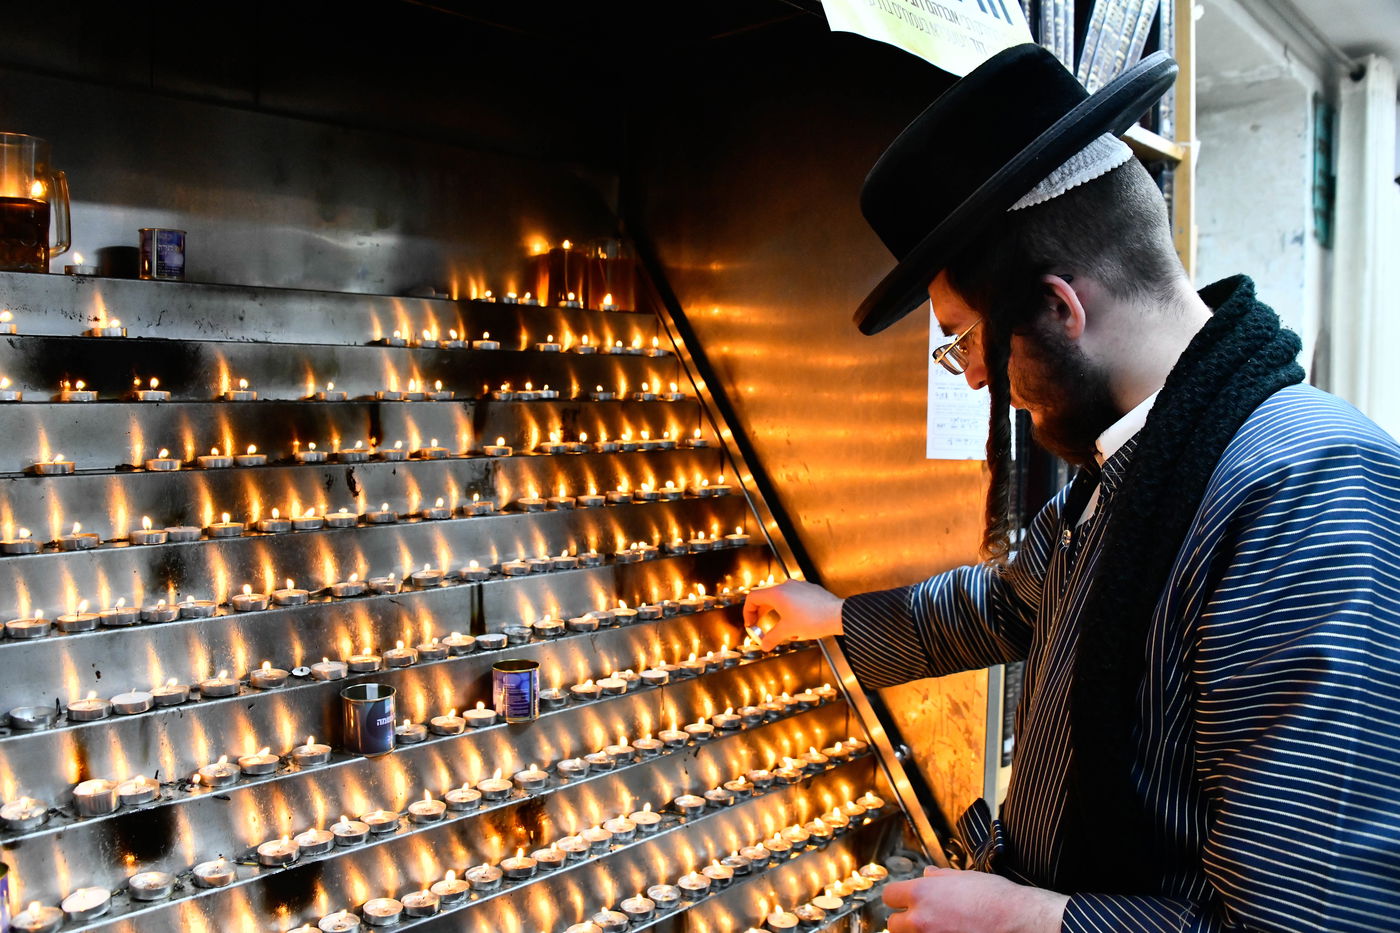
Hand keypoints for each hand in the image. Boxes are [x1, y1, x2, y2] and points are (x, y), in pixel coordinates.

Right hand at [741, 580, 843, 649]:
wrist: (838, 615)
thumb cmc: (813, 619)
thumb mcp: (788, 631)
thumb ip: (772, 638)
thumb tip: (764, 645)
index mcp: (777, 593)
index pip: (753, 597)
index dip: (748, 612)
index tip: (751, 623)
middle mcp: (787, 586)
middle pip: (766, 597)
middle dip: (762, 613)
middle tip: (760, 625)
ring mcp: (799, 586)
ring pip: (781, 599)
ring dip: (777, 614)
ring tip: (784, 630)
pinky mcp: (810, 590)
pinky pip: (794, 598)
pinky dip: (790, 610)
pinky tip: (799, 624)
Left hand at [884, 867, 1066, 932]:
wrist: (1019, 921)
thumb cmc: (996, 899)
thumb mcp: (964, 877)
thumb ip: (939, 877)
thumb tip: (927, 875)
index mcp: (922, 893)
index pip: (889, 896)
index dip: (898, 898)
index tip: (904, 901)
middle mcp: (921, 919)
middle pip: (893, 924)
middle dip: (905, 921)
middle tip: (921, 919)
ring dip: (918, 932)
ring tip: (938, 927)